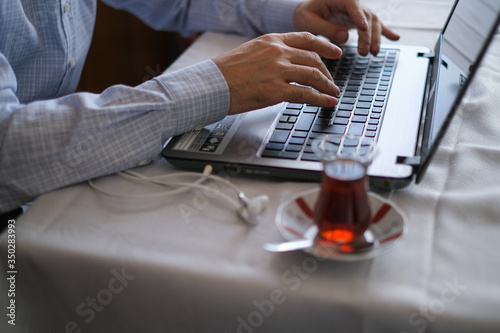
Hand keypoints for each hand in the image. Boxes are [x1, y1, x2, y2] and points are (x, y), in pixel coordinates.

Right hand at [213, 32, 341, 114]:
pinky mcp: (276, 90)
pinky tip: (328, 102)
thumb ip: (270, 54)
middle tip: (331, 82)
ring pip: (314, 75)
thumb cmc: (226, 72)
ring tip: (333, 93)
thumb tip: (285, 64)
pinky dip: (321, 99)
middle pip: (313, 58)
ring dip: (327, 86)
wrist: (211, 84)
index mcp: (271, 40)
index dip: (325, 46)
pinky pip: (306, 94)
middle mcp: (277, 52)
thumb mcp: (250, 52)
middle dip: (327, 72)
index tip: (336, 52)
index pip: (306, 39)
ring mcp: (278, 70)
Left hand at [294, 0, 399, 55]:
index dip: (358, 16)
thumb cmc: (306, 14)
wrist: (307, 12)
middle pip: (366, 16)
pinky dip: (385, 31)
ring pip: (373, 22)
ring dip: (375, 38)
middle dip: (367, 35)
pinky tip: (395, 38)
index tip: (363, 28)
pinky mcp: (359, 20)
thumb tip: (344, 37)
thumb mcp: (309, 21)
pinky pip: (375, 24)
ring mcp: (357, 11)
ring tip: (373, 53)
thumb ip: (326, 28)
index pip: (352, 5)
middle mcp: (351, 3)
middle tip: (365, 52)